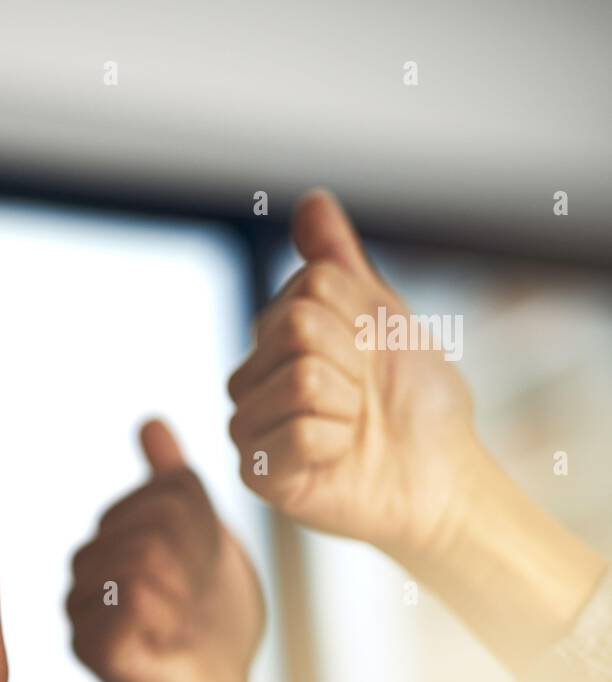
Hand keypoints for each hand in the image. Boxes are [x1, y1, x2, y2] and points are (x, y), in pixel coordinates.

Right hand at [67, 421, 282, 681]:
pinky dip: (170, 618)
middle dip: (198, 560)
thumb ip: (176, 488)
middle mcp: (85, 568)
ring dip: (188, 592)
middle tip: (203, 596)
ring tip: (189, 617)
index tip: (212, 563)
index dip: (207, 526)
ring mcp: (82, 608)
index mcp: (110, 536)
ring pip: (143, 562)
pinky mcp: (93, 648)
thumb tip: (150, 423)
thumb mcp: (207, 541)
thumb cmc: (215, 620)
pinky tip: (174, 636)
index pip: (167, 493)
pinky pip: (133, 604)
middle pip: (155, 525)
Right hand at [227, 190, 476, 559]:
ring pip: (302, 379)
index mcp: (272, 336)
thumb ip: (337, 262)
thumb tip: (312, 200)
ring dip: (350, 404)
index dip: (359, 317)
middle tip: (364, 393)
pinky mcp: (258, 475)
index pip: (308, 289)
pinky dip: (338, 444)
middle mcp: (250, 378)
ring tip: (353, 425)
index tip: (372, 351)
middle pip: (297, 328)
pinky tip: (339, 457)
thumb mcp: (381, 313)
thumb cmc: (411, 398)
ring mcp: (248, 426)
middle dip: (354, 359)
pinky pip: (300, 433)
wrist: (439, 472)